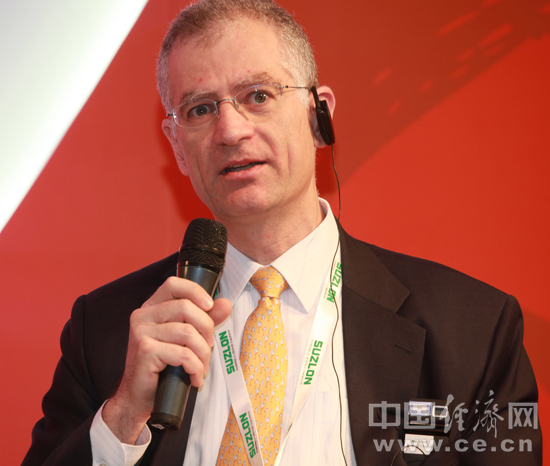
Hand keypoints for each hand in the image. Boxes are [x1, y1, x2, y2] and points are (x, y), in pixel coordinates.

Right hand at [102, 276, 231, 442]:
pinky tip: (194, 378)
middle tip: (209, 347)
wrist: (138, 398)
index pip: (173, 284)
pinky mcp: (145, 351)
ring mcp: (141, 332)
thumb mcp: (185, 339)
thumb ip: (204, 320)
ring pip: (187, 332)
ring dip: (203, 353)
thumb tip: (225, 304)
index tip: (210, 306)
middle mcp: (142, 316)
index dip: (195, 291)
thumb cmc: (162, 367)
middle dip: (206, 328)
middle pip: (186, 307)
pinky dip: (195, 367)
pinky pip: (183, 354)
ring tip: (202, 367)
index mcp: (151, 308)